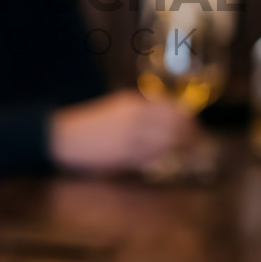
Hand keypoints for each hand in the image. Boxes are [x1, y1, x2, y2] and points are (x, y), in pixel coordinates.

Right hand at [49, 91, 195, 173]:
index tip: (193, 124)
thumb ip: (140, 110)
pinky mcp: (126, 157)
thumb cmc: (89, 123)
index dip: (187, 118)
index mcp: (133, 103)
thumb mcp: (115, 107)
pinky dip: (163, 156)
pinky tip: (165, 157)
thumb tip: (167, 115)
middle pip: (175, 126)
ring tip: (187, 150)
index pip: (172, 108)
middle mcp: (136, 119)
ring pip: (168, 142)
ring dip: (180, 147)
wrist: (63, 138)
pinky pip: (154, 157)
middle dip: (190, 133)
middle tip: (197, 140)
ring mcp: (132, 139)